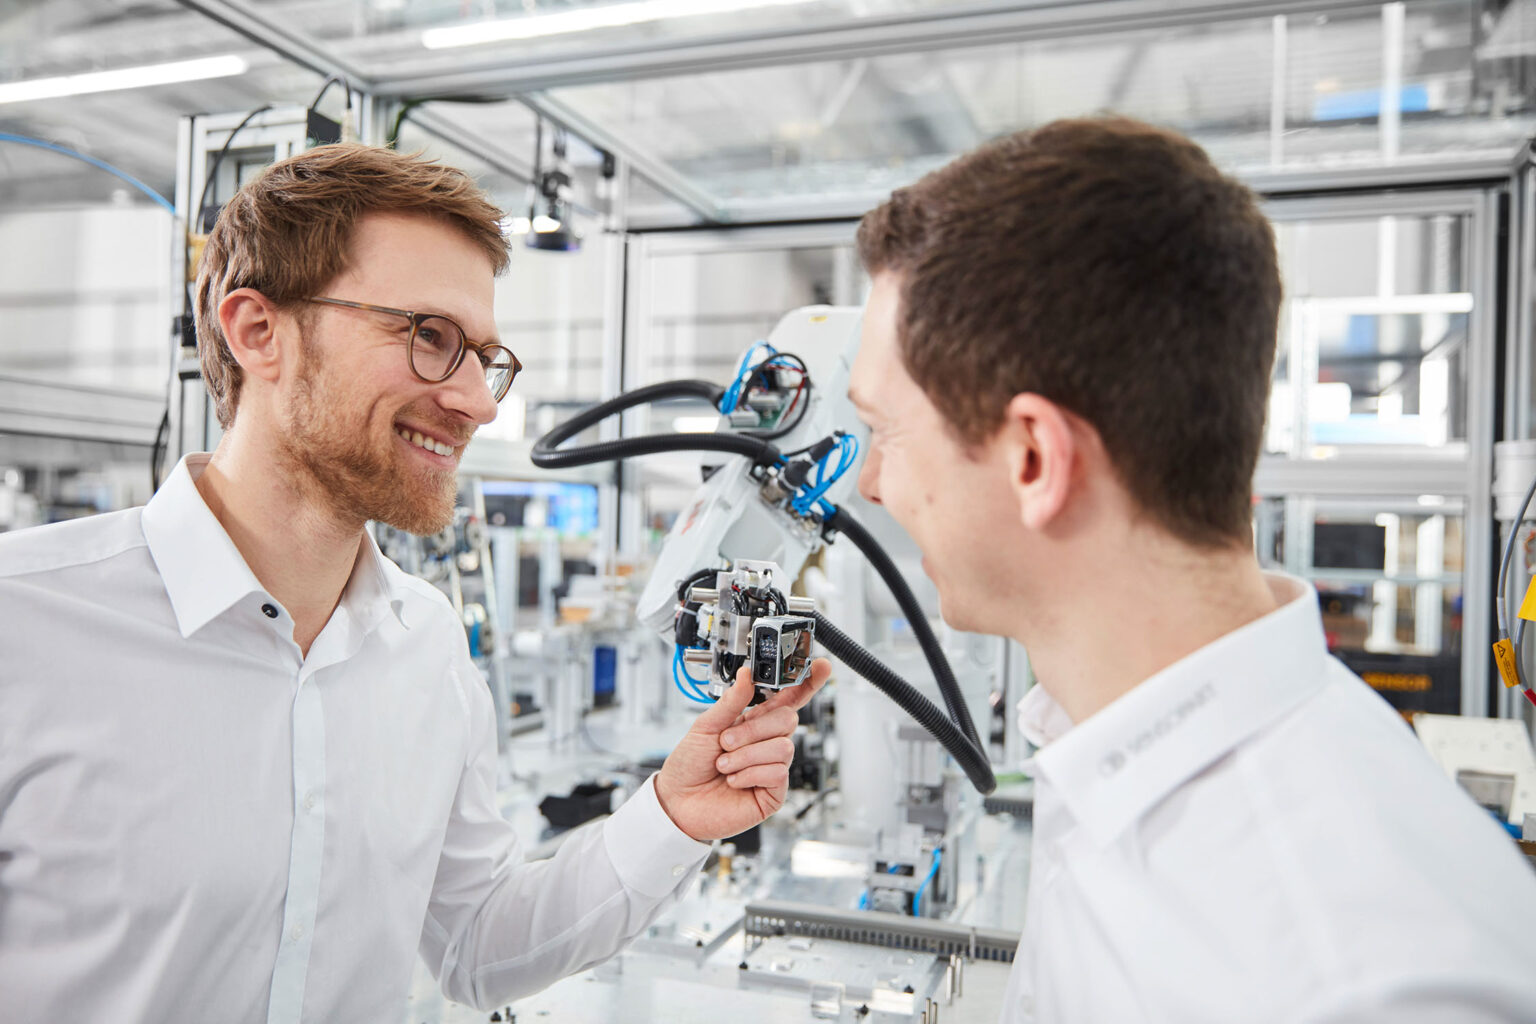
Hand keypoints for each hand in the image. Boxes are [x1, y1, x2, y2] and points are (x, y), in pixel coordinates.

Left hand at [653, 659, 831, 842]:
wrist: (678, 802)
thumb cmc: (689, 765)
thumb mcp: (706, 726)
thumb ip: (731, 701)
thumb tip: (747, 674)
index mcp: (753, 721)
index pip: (788, 699)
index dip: (807, 683)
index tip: (821, 667)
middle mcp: (766, 742)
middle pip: (788, 719)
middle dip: (754, 729)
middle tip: (726, 741)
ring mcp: (772, 767)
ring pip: (783, 747)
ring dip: (746, 755)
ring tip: (724, 764)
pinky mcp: (774, 792)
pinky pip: (777, 772)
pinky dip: (750, 773)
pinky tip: (734, 780)